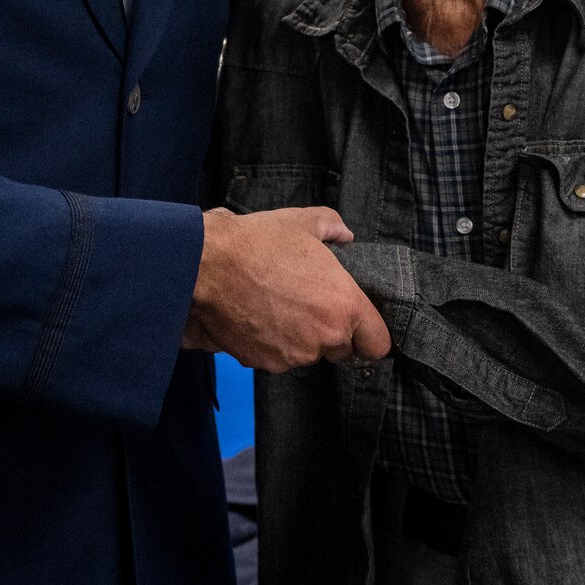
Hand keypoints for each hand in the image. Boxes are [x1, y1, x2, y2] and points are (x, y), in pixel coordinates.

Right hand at [183, 206, 390, 370]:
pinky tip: (258, 316)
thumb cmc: (257, 244)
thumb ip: (333, 227)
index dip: (369, 336)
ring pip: (307, 354)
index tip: (358, 326)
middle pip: (341, 351)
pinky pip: (277, 358)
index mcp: (344, 305)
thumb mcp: (303, 222)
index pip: (377, 345)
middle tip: (308, 305)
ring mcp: (293, 354)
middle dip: (329, 333)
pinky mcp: (264, 362)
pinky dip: (271, 343)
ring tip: (277, 306)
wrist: (207, 266)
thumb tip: (344, 235)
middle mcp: (324, 337)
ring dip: (299, 339)